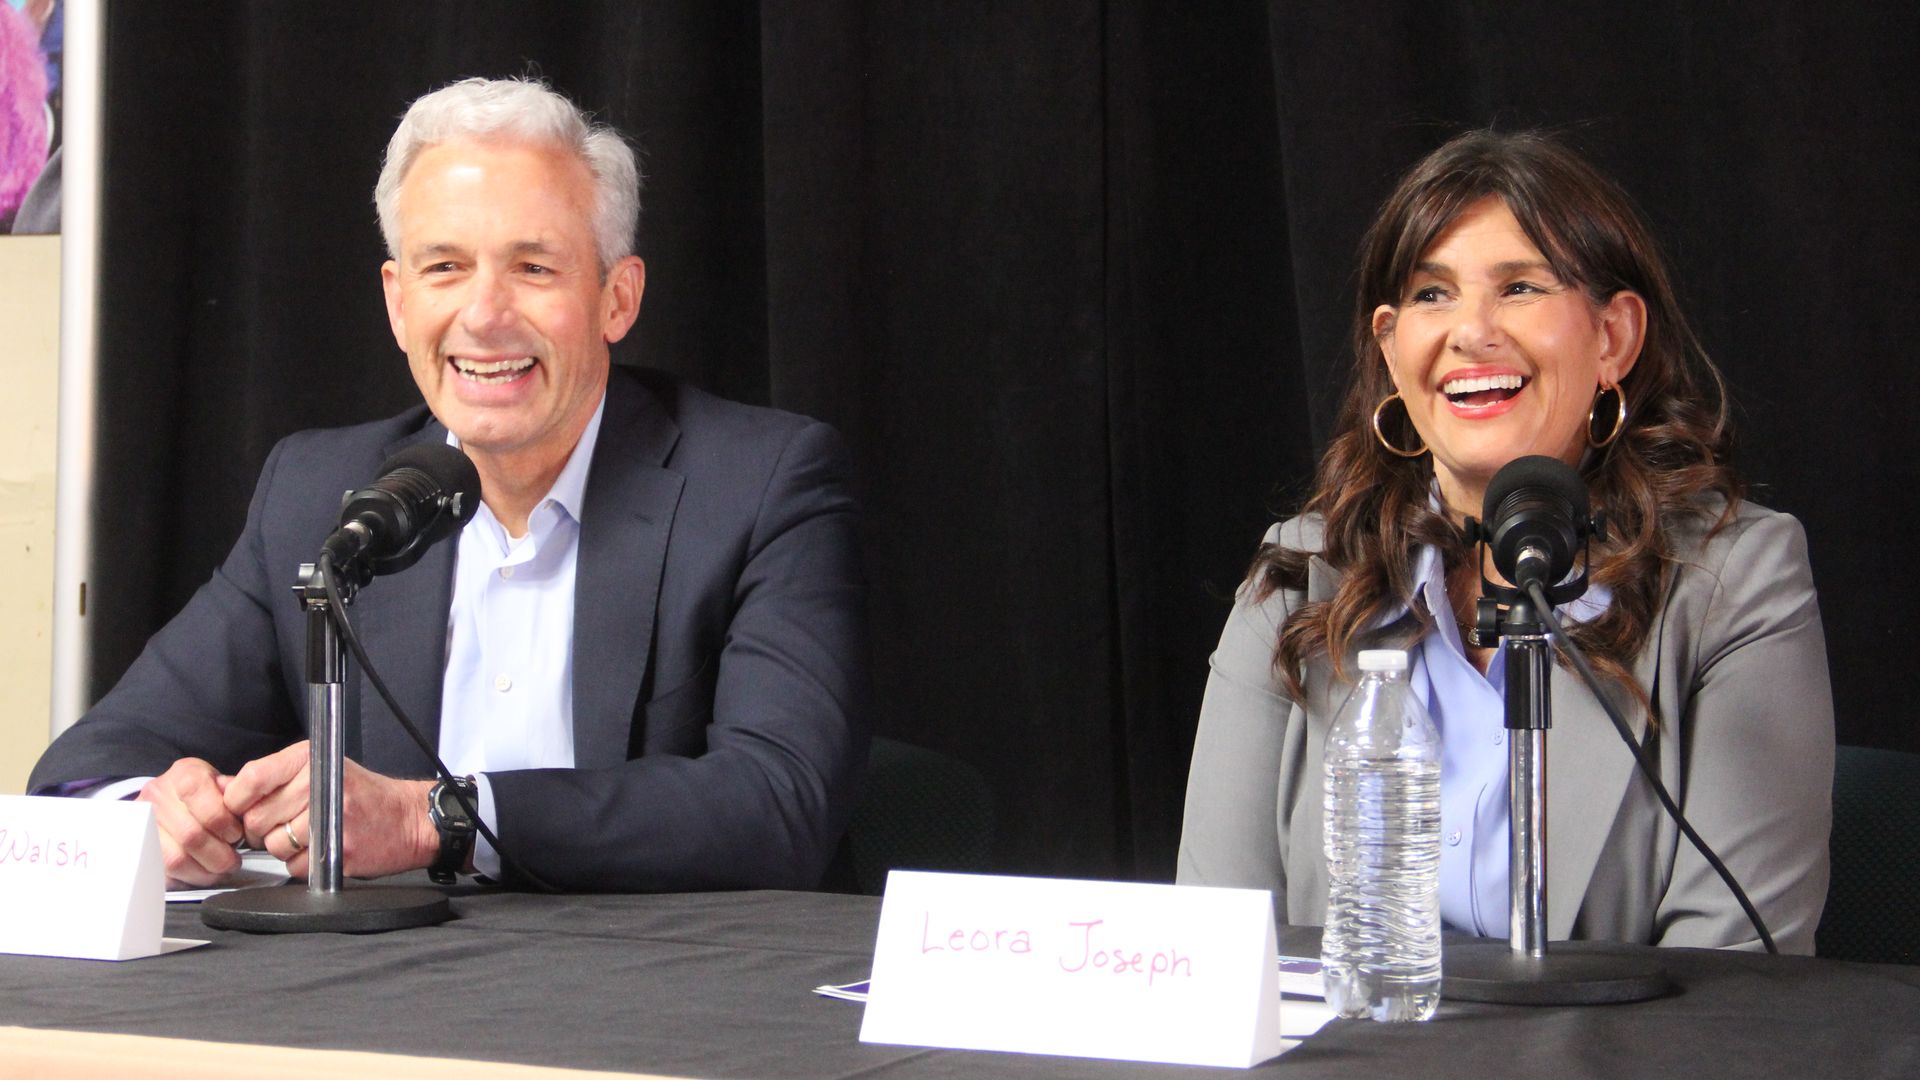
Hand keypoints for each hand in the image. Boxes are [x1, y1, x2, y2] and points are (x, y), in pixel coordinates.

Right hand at [138, 759, 244, 887]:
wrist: (168, 794)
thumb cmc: (202, 791)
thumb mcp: (221, 782)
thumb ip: (236, 795)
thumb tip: (248, 812)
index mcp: (184, 775)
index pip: (205, 802)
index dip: (224, 824)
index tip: (236, 835)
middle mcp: (158, 795)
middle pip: (191, 836)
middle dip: (219, 855)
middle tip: (232, 861)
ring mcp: (143, 821)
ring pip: (176, 859)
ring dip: (204, 871)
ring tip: (220, 870)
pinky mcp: (138, 845)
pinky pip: (163, 872)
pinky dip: (186, 878)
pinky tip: (201, 873)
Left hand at [223, 741, 439, 880]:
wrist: (408, 818)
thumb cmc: (362, 795)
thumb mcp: (321, 768)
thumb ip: (274, 778)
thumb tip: (223, 793)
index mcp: (311, 759)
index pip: (250, 779)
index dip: (238, 801)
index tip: (246, 808)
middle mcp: (320, 784)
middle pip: (257, 819)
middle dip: (262, 829)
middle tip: (286, 824)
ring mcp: (331, 818)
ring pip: (274, 845)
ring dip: (284, 849)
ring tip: (311, 836)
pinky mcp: (338, 850)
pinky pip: (294, 866)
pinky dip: (302, 865)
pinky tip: (323, 849)